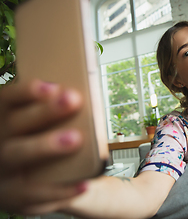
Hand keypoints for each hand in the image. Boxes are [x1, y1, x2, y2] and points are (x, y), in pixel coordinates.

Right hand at [0, 80, 86, 214]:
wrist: (28, 183)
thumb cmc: (39, 142)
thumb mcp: (38, 127)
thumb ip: (52, 115)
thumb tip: (79, 100)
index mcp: (3, 119)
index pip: (7, 99)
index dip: (26, 92)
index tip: (52, 86)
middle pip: (14, 123)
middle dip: (44, 112)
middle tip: (72, 101)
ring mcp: (1, 170)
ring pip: (16, 155)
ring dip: (45, 145)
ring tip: (76, 139)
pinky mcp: (11, 196)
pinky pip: (34, 194)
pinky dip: (61, 190)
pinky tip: (84, 183)